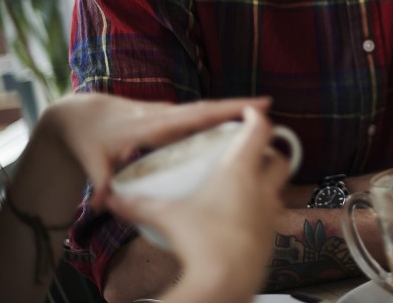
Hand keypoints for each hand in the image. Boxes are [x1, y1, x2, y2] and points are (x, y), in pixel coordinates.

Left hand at [37, 93, 273, 209]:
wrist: (80, 114)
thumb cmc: (88, 137)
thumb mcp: (91, 162)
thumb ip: (101, 184)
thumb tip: (103, 206)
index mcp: (151, 124)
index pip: (192, 116)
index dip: (221, 111)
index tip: (248, 107)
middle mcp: (164, 114)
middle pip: (207, 109)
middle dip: (237, 107)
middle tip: (270, 109)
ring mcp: (167, 114)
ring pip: (204, 112)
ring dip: (231, 113)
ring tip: (263, 121)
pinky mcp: (168, 118)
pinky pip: (197, 118)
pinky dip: (217, 120)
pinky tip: (235, 131)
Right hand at [106, 107, 289, 301]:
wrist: (227, 281)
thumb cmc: (202, 242)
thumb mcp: (167, 218)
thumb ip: (140, 206)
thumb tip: (112, 201)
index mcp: (240, 171)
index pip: (260, 131)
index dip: (257, 116)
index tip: (250, 112)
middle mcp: (263, 187)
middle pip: (279, 158)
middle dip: (269, 151)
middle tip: (250, 151)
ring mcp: (271, 212)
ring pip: (280, 186)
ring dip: (267, 180)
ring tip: (245, 183)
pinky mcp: (272, 235)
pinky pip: (273, 213)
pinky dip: (263, 207)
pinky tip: (242, 216)